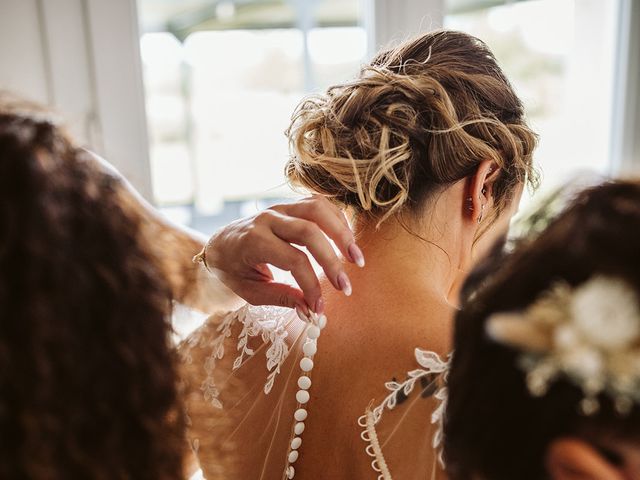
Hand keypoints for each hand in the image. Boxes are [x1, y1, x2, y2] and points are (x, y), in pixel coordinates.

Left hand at [201, 196, 364, 313]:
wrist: (219, 244)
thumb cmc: (233, 270)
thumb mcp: (250, 291)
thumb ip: (281, 297)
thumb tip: (310, 310)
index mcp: (254, 241)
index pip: (294, 261)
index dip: (311, 285)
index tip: (319, 307)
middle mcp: (268, 219)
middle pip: (310, 232)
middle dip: (332, 260)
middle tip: (346, 287)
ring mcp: (280, 208)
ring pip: (317, 209)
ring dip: (341, 232)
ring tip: (355, 258)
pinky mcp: (290, 205)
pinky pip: (318, 204)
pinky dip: (336, 220)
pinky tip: (346, 240)